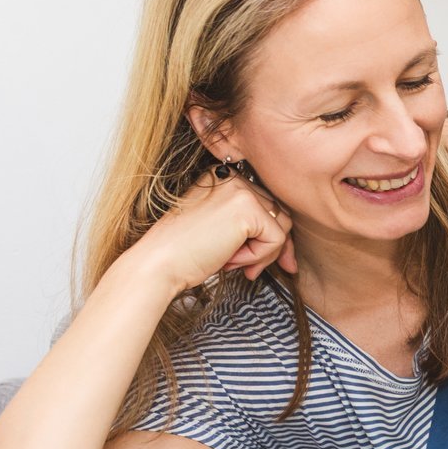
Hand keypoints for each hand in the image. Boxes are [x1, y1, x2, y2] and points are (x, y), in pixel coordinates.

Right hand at [132, 172, 296, 290]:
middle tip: (250, 270)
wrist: (158, 263)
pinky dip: (259, 257)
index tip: (264, 261)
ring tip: (232, 262)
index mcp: (222, 178)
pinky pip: (276, 239)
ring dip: (263, 254)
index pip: (266, 205)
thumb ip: (250, 228)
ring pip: (282, 227)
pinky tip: (230, 259)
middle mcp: (233, 177)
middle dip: (271, 248)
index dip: (268, 237)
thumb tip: (289, 247)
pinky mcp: (247, 208)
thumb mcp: (221, 230)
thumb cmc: (183, 252)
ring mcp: (240, 190)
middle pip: (279, 214)